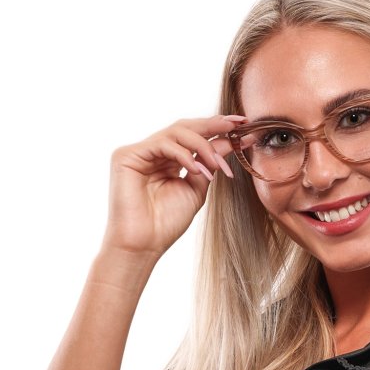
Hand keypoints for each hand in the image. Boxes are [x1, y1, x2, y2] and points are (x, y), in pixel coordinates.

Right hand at [103, 115, 246, 257]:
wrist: (144, 245)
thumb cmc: (166, 223)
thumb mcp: (197, 189)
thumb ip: (210, 164)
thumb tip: (231, 141)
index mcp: (167, 160)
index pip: (193, 136)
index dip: (217, 128)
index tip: (243, 126)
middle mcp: (152, 153)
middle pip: (184, 127)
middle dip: (213, 124)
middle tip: (237, 125)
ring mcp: (138, 153)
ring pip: (175, 132)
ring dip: (202, 145)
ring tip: (217, 164)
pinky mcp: (126, 156)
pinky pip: (162, 144)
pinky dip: (183, 154)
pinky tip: (196, 169)